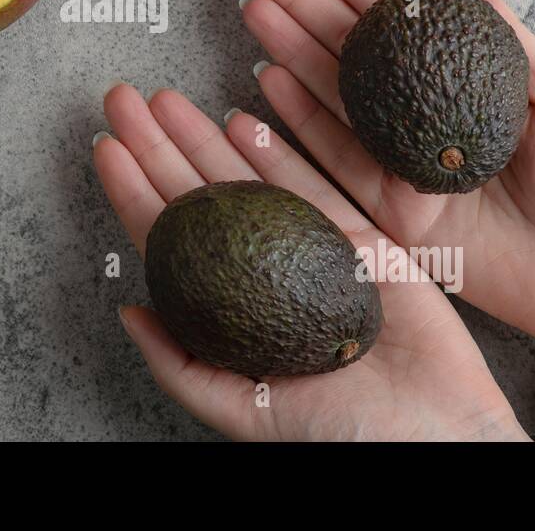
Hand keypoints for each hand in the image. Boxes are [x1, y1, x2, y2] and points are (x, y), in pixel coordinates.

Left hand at [92, 83, 527, 440]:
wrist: (431, 432)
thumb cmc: (335, 436)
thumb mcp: (239, 408)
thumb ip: (179, 362)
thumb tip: (125, 310)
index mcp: (226, 309)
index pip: (165, 236)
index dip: (131, 188)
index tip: (104, 144)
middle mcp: (257, 269)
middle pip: (196, 193)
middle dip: (155, 144)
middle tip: (122, 98)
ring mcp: (304, 246)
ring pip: (243, 176)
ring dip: (202, 135)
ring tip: (165, 99)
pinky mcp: (355, 235)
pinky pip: (307, 181)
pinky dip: (275, 149)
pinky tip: (239, 117)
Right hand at [233, 0, 534, 380]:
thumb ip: (508, 37)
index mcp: (459, 76)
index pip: (393, 17)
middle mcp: (419, 111)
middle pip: (347, 46)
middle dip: (298, 0)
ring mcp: (398, 158)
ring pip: (329, 92)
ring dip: (288, 47)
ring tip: (254, 8)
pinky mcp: (387, 209)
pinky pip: (332, 156)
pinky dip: (298, 117)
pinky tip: (268, 76)